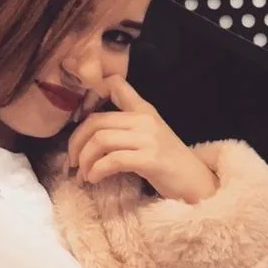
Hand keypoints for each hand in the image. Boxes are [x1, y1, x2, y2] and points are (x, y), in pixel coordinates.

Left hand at [66, 76, 218, 203]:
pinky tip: (94, 179)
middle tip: (71, 163)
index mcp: (143, 109)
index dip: (91, 95)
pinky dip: (97, 171)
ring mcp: (149, 138)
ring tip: (83, 176)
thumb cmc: (168, 163)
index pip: (115, 84)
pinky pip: (113, 160)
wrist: (196, 183)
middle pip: (95, 121)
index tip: (77, 121)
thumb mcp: (148, 136)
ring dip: (84, 161)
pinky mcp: (150, 159)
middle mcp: (145, 119)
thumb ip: (125, 126)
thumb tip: (89, 134)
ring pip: (100, 140)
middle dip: (76, 143)